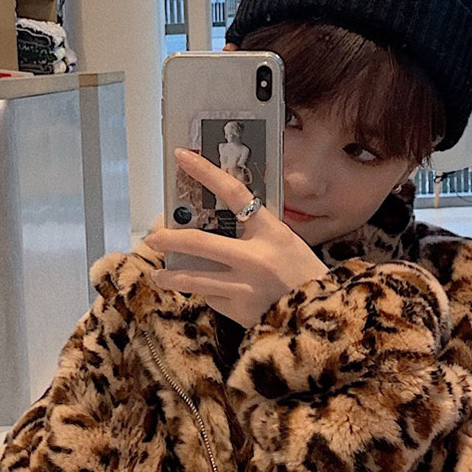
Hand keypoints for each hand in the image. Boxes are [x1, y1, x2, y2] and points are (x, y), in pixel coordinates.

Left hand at [145, 148, 328, 326]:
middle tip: (152, 237)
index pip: (234, 193)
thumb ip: (253, 231)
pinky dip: (206, 294)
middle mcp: (255, 258)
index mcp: (271, 231)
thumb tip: (212, 224)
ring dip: (170, 276)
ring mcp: (245, 287)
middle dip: (169, 239)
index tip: (182, 156)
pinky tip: (208, 293)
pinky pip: (211, 298)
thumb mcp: (284, 242)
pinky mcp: (239, 310)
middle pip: (199, 242)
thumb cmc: (301, 273)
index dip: (206, 172)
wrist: (318, 314)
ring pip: (193, 279)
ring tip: (159, 274)